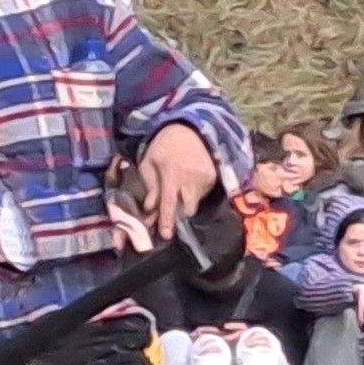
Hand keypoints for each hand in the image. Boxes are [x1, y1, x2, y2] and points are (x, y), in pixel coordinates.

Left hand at [134, 120, 220, 237]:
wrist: (191, 129)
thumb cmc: (165, 146)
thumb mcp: (149, 162)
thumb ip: (150, 187)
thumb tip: (150, 209)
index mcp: (172, 173)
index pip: (169, 203)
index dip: (167, 221)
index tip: (166, 236)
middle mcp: (191, 178)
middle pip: (187, 209)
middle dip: (179, 215)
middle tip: (173, 209)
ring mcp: (205, 178)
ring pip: (195, 203)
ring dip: (186, 202)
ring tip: (180, 187)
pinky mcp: (214, 177)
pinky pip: (203, 194)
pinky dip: (194, 193)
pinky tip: (190, 180)